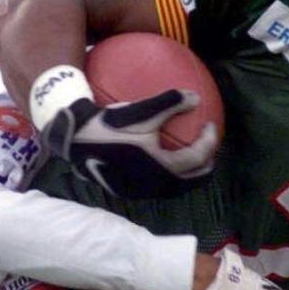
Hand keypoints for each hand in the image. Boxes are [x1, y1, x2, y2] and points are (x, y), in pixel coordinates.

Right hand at [42, 91, 218, 198]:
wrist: (76, 140)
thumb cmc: (110, 126)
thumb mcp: (141, 112)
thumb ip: (170, 103)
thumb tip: (195, 97)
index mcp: (163, 169)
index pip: (197, 157)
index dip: (209, 141)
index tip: (212, 126)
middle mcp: (155, 186)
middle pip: (192, 180)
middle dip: (206, 164)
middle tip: (210, 148)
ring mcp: (142, 191)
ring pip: (176, 186)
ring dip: (189, 172)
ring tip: (193, 157)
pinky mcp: (130, 190)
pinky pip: (160, 185)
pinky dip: (172, 174)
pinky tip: (164, 158)